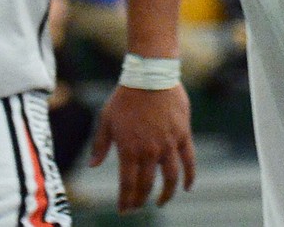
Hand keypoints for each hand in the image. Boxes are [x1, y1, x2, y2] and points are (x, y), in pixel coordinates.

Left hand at [90, 84, 195, 211]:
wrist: (150, 73)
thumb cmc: (125, 96)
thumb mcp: (106, 119)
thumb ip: (100, 144)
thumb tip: (93, 165)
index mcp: (129, 150)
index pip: (127, 185)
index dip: (125, 201)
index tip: (124, 210)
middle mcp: (149, 151)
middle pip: (147, 185)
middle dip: (140, 200)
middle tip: (137, 206)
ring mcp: (168, 143)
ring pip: (170, 178)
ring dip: (166, 194)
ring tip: (161, 201)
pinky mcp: (183, 134)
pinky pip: (189, 160)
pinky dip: (190, 176)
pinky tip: (187, 187)